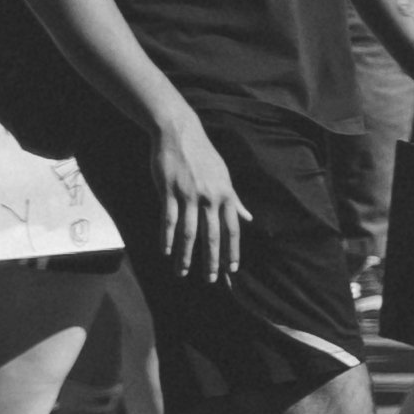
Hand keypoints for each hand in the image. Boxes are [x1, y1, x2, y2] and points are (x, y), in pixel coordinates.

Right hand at [146, 105, 249, 286]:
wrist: (180, 133)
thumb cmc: (203, 157)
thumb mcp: (224, 177)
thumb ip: (234, 200)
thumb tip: (248, 217)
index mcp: (226, 194)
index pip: (233, 228)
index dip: (233, 250)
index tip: (232, 269)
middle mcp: (210, 197)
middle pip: (212, 235)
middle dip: (212, 260)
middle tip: (211, 280)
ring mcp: (189, 195)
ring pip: (189, 232)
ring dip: (186, 255)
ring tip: (183, 273)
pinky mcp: (169, 191)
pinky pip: (169, 220)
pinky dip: (167, 238)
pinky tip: (166, 252)